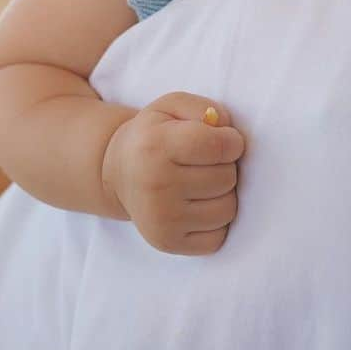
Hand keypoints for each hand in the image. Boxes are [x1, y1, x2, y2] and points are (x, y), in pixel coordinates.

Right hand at [101, 91, 245, 255]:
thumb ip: (203, 108)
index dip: (232, 141)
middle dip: (225, 166)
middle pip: (226, 178)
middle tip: (206, 162)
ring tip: (203, 183)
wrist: (119, 172)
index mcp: (156, 146)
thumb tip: (226, 128)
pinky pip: (218, 238)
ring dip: (223, 194)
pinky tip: (198, 206)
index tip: (225, 140)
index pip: (218, 146)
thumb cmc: (153, 135)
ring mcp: (161, 219)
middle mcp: (156, 185)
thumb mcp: (171, 106)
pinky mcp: (167, 243)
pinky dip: (216, 222)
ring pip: (227, 209)